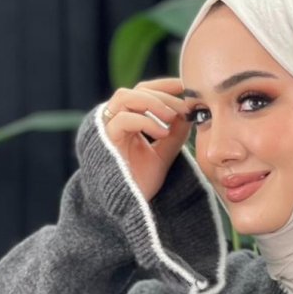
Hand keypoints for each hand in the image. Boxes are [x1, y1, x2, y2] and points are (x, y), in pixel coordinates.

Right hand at [101, 78, 192, 201]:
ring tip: (173, 116)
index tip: (185, 87)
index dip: (164, 87)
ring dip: (152, 102)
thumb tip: (188, 114)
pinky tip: (162, 133)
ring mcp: (107, 128)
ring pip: (125, 97)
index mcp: (128, 120)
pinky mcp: (104, 139)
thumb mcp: (163, 155)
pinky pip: (123, 119)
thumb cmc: (140, 183)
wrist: (128, 207)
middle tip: (184, 106)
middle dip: (163, 95)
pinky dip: (145, 121)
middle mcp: (115, 120)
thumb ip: (174, 135)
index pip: (144, 92)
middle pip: (137, 90)